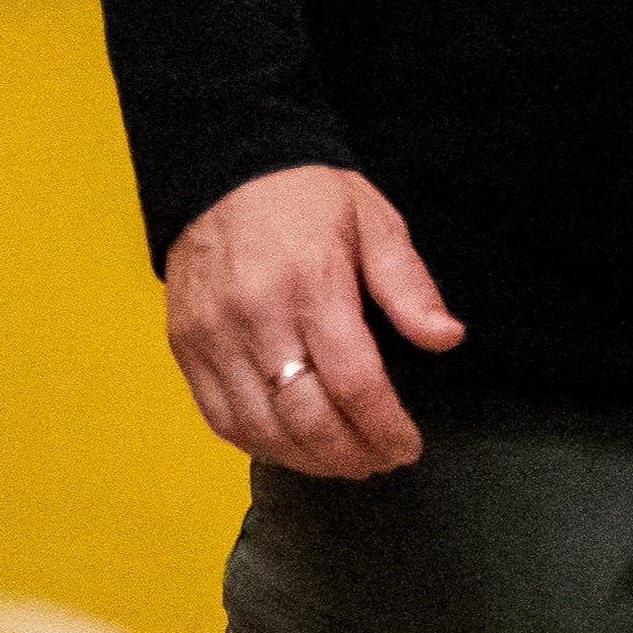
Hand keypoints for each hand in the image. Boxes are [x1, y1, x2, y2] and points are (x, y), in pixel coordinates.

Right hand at [163, 166, 461, 477]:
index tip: (406, 445)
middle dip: (350, 455)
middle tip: (378, 461)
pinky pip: (221, 419)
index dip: (384, 428)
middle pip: (306, 418)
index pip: (354, 383)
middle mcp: (257, 316)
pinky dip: (260, 445)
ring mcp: (214, 336)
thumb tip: (446, 338)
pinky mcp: (186, 347)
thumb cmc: (306, 197)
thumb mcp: (374, 222)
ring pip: (262, 430)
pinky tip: (291, 446)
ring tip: (341, 462)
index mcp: (313, 284)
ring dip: (307, 460)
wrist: (222, 171)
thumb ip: (408, 286)